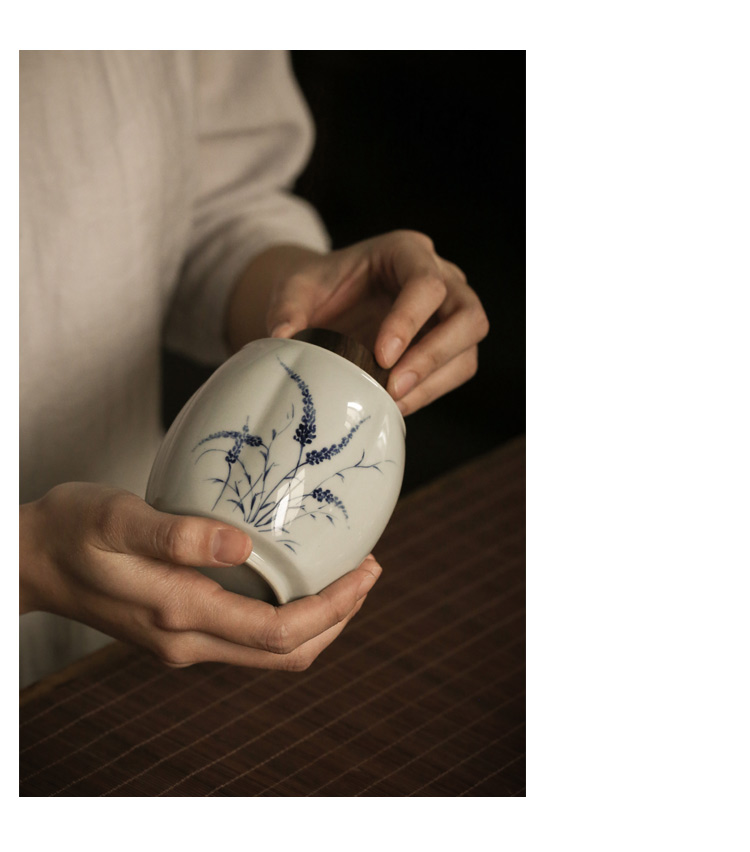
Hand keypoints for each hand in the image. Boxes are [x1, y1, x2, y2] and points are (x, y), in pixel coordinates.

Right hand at [20, 483, 380, 670]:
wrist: (32, 559)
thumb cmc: (72, 530)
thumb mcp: (118, 519)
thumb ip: (178, 535)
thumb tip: (243, 545)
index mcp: (181, 615)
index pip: (281, 633)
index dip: (335, 608)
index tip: (367, 571)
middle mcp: (190, 641)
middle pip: (287, 654)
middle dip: (340, 617)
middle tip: (370, 570)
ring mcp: (186, 641)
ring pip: (272, 651)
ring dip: (319, 619)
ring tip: (346, 572)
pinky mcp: (182, 629)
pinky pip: (251, 635)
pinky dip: (288, 613)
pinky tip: (296, 576)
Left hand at [227, 230, 489, 415]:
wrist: (329, 302)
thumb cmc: (319, 288)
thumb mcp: (295, 288)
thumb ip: (287, 308)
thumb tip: (282, 339)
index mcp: (405, 252)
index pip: (426, 282)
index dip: (409, 321)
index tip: (381, 356)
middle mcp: (440, 275)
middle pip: (467, 313)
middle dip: (434, 354)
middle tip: (395, 385)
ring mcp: (450, 310)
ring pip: (469, 345)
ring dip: (436, 378)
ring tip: (393, 400)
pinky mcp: (449, 343)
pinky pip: (457, 369)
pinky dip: (431, 391)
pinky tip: (397, 405)